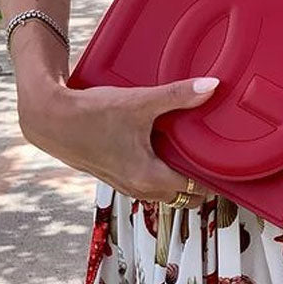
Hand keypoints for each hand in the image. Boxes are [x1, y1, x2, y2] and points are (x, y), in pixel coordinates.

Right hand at [16, 75, 218, 206]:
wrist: (50, 119)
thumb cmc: (91, 115)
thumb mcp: (139, 102)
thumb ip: (177, 95)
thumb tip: (211, 86)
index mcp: (149, 177)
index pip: (196, 190)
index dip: (217, 180)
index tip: (233, 167)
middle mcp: (139, 188)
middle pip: (183, 196)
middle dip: (203, 182)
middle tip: (219, 156)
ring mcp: (126, 184)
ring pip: (165, 190)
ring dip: (181, 176)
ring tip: (196, 150)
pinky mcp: (116, 174)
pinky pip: (149, 180)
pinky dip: (162, 169)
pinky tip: (164, 144)